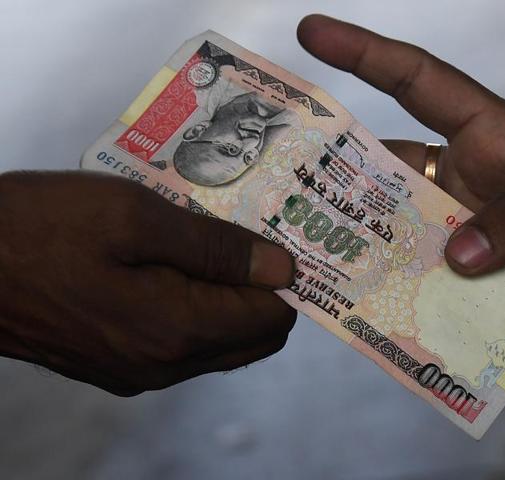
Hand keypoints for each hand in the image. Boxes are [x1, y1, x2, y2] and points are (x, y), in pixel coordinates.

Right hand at [0, 171, 295, 394]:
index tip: (283, 235)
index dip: (286, 277)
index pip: (272, 317)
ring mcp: (139, 371)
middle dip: (265, 289)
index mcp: (178, 330)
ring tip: (216, 242)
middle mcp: (166, 364)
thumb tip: (281, 269)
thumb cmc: (40, 226)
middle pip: (253, 337)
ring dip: (230, 297)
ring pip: (219, 341)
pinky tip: (177, 264)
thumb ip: (216, 247)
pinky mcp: (116, 364)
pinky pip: (183, 343)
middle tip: (255, 235)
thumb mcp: (135, 216)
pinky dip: (196, 308)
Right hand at [298, 14, 504, 335]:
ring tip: (318, 255)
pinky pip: (434, 287)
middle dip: (339, 172)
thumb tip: (455, 258)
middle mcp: (468, 181)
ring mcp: (470, 232)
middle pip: (389, 169)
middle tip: (284, 184)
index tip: (313, 33)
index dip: (365, 54)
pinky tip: (375, 309)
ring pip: (404, 233)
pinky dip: (408, 297)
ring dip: (369, 245)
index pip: (419, 83)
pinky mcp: (481, 281)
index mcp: (492, 136)